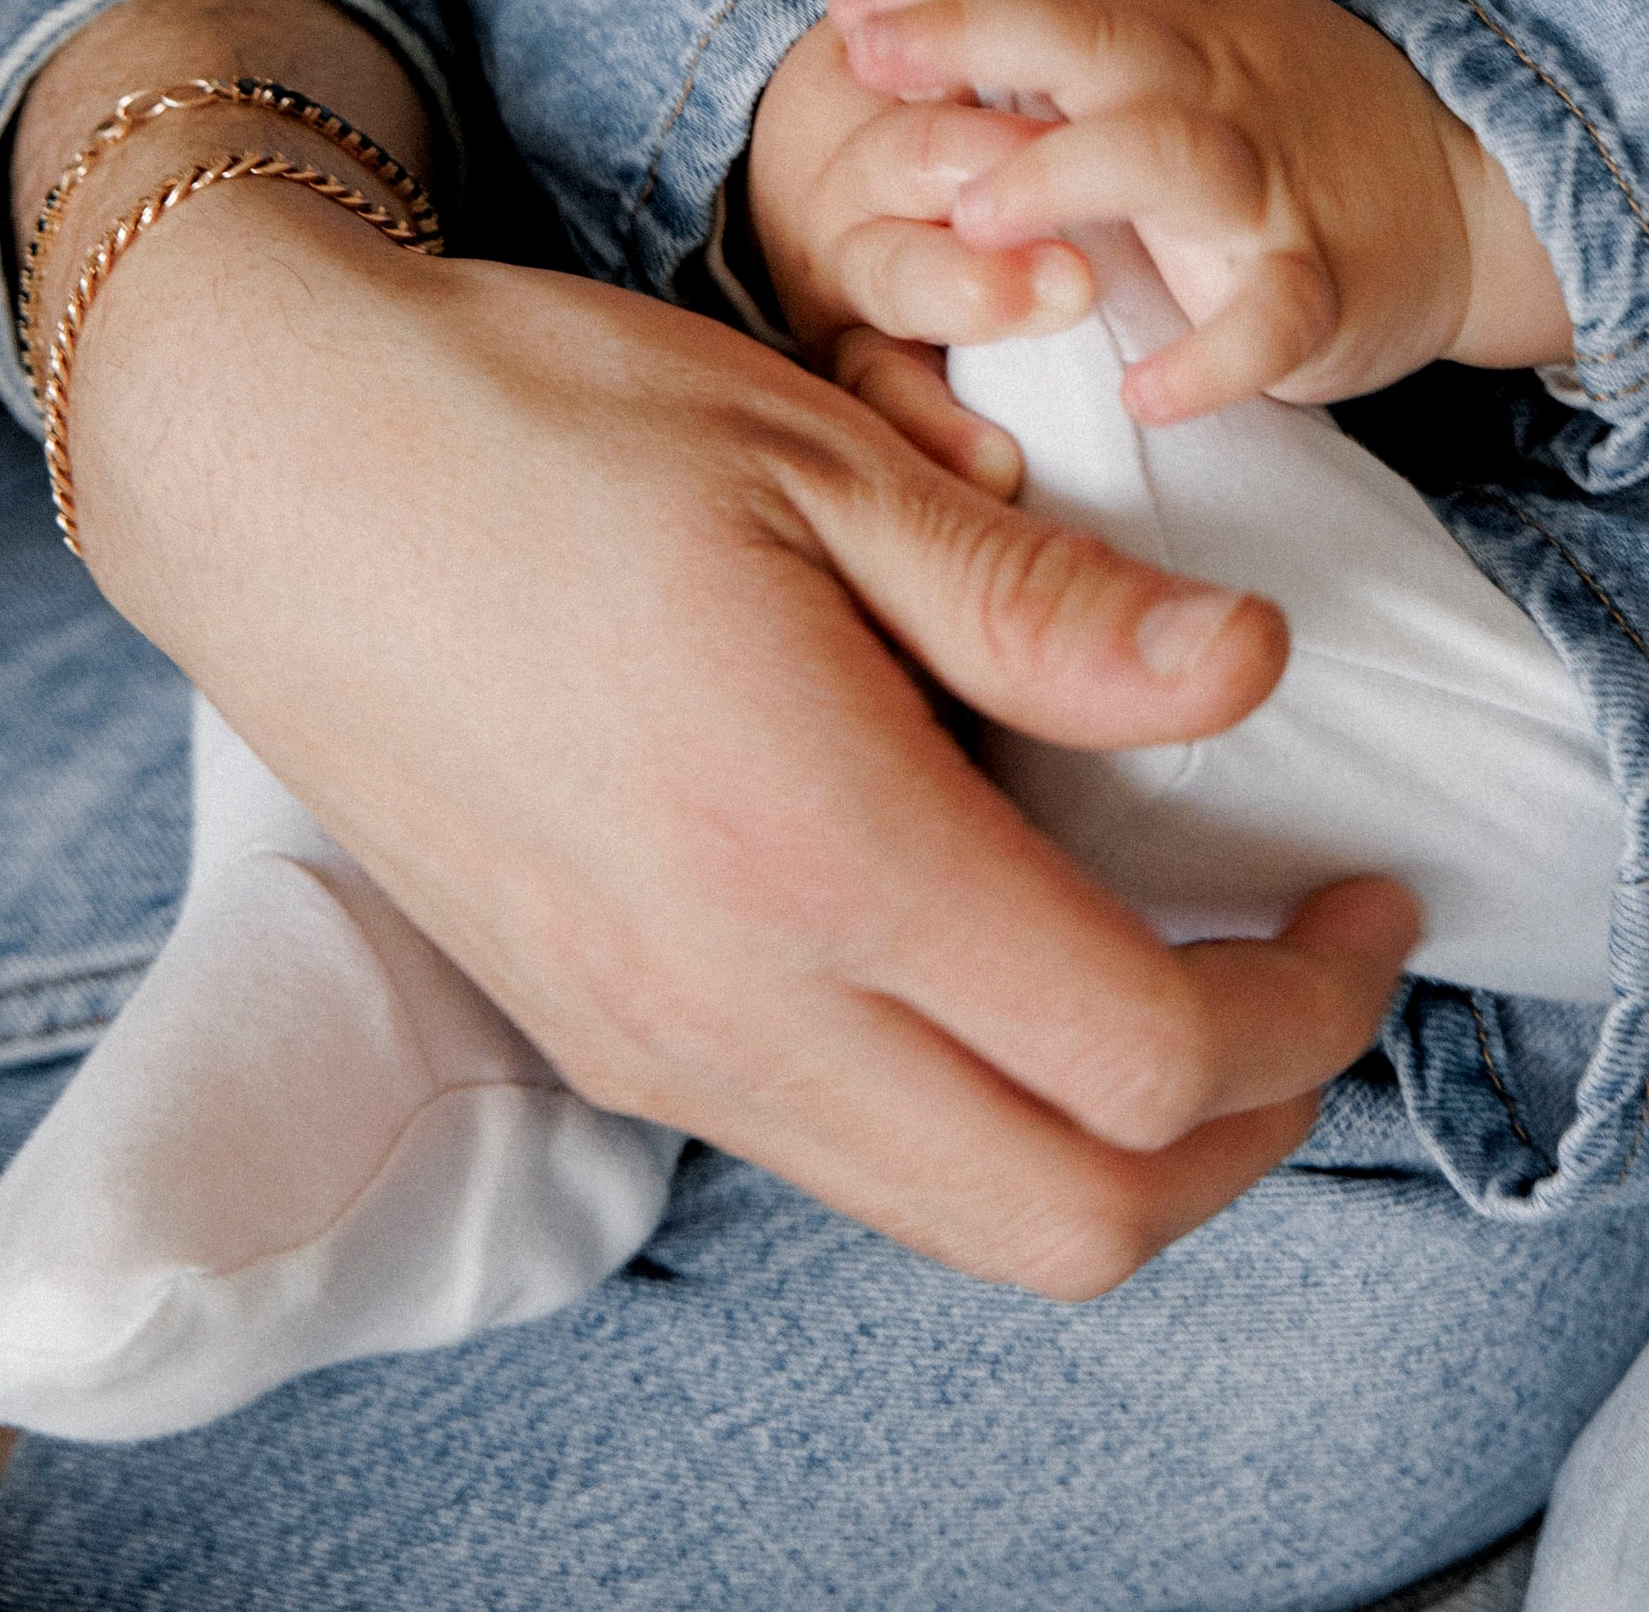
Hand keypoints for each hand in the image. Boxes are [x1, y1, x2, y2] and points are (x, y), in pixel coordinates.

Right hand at [27, 0, 1418, 1297]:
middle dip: (1248, 1131)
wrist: (275, 467)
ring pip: (952, 1215)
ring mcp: (652, 1039)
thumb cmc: (547, 426)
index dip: (1314, 1002)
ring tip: (1196, 969)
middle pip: (1071, 1221)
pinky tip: (1007, 946)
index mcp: (816, 849)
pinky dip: (975, 1107)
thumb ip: (1043, 608)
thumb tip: (1253, 670)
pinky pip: (840, 1149)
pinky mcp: (596, 1028)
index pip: (1145, 1057)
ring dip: (1113, 1142)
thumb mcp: (820, 466)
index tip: (1374, 888)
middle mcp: (730, 1001)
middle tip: (1319, 971)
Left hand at [826, 0, 1571, 420]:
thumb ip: (1091, 43)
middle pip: (1095, 43)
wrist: (1482, 194)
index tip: (846, 12)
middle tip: (876, 69)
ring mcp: (1271, 193)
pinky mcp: (1325, 288)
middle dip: (979, 42)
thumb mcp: (1202, 56)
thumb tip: (936, 18)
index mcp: (1177, 44)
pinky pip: (1270, 319)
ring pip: (1172, 158)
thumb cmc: (1307, 130)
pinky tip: (1146, 394)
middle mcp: (1216, 98)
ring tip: (983, 218)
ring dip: (1072, 173)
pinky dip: (1213, 356)